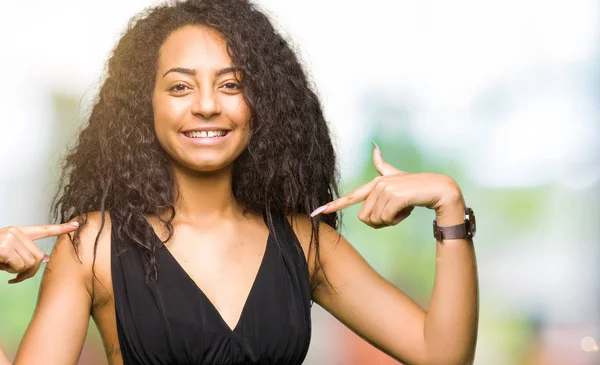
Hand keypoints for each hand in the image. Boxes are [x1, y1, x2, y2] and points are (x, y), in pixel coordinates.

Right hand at [0, 222, 78, 282]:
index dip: (61, 228)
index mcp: (18, 232)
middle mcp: (15, 232)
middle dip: (29, 271)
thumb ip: (25, 253)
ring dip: (17, 272)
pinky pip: (18, 266)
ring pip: (29, 263)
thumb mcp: (8, 253)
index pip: (44, 229)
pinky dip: (10, 272)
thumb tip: (45, 258)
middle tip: (16, 276)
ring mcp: (9, 238)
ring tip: (4, 267)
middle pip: (38, 256)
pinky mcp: (4, 247)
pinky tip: (0, 265)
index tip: (77, 224)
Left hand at [310, 142, 463, 227]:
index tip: (316, 212)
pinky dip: (398, 220)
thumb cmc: (418, 188)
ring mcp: (385, 188)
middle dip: (380, 222)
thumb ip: (383, 165)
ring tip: (403, 209)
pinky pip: (386, 219)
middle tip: (397, 213)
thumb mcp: (398, 176)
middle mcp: (377, 184)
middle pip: (364, 218)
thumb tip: (374, 147)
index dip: (333, 205)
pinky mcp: (394, 194)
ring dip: (391, 221)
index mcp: (375, 183)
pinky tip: (408, 209)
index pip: (350, 197)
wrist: (439, 190)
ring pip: (375, 220)